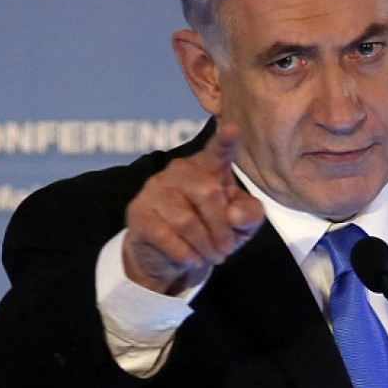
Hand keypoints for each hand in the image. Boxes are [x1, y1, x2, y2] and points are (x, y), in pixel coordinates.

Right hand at [122, 124, 264, 293]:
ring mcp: (155, 189)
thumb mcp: (240, 226)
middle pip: (208, 193)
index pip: (218, 151)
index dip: (225, 141)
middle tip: (226, 248)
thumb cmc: (211, 231)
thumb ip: (249, 215)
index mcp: (207, 167)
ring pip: (187, 220)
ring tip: (212, 257)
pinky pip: (166, 236)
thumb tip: (233, 215)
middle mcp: (178, 171)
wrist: (169, 256)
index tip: (233, 129)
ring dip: (205, 245)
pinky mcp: (138, 213)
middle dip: (221, 228)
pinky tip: (191, 258)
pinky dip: (185, 254)